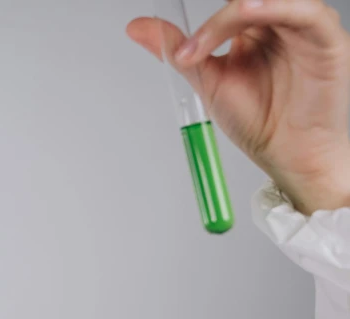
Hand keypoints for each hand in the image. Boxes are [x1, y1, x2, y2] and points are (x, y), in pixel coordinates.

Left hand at [127, 0, 349, 214]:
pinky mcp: (328, 41)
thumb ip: (178, 50)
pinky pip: (310, 12)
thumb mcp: (208, 81)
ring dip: (240, 8)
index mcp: (252, 28)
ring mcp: (304, 28)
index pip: (229, 3)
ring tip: (211, 35)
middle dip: (219, 17)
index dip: (205, 21)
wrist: (286, 156)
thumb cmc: (258, 120)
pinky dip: (280, 7)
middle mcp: (279, 22)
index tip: (180, 53)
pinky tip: (253, 13)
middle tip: (193, 49)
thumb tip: (135, 26)